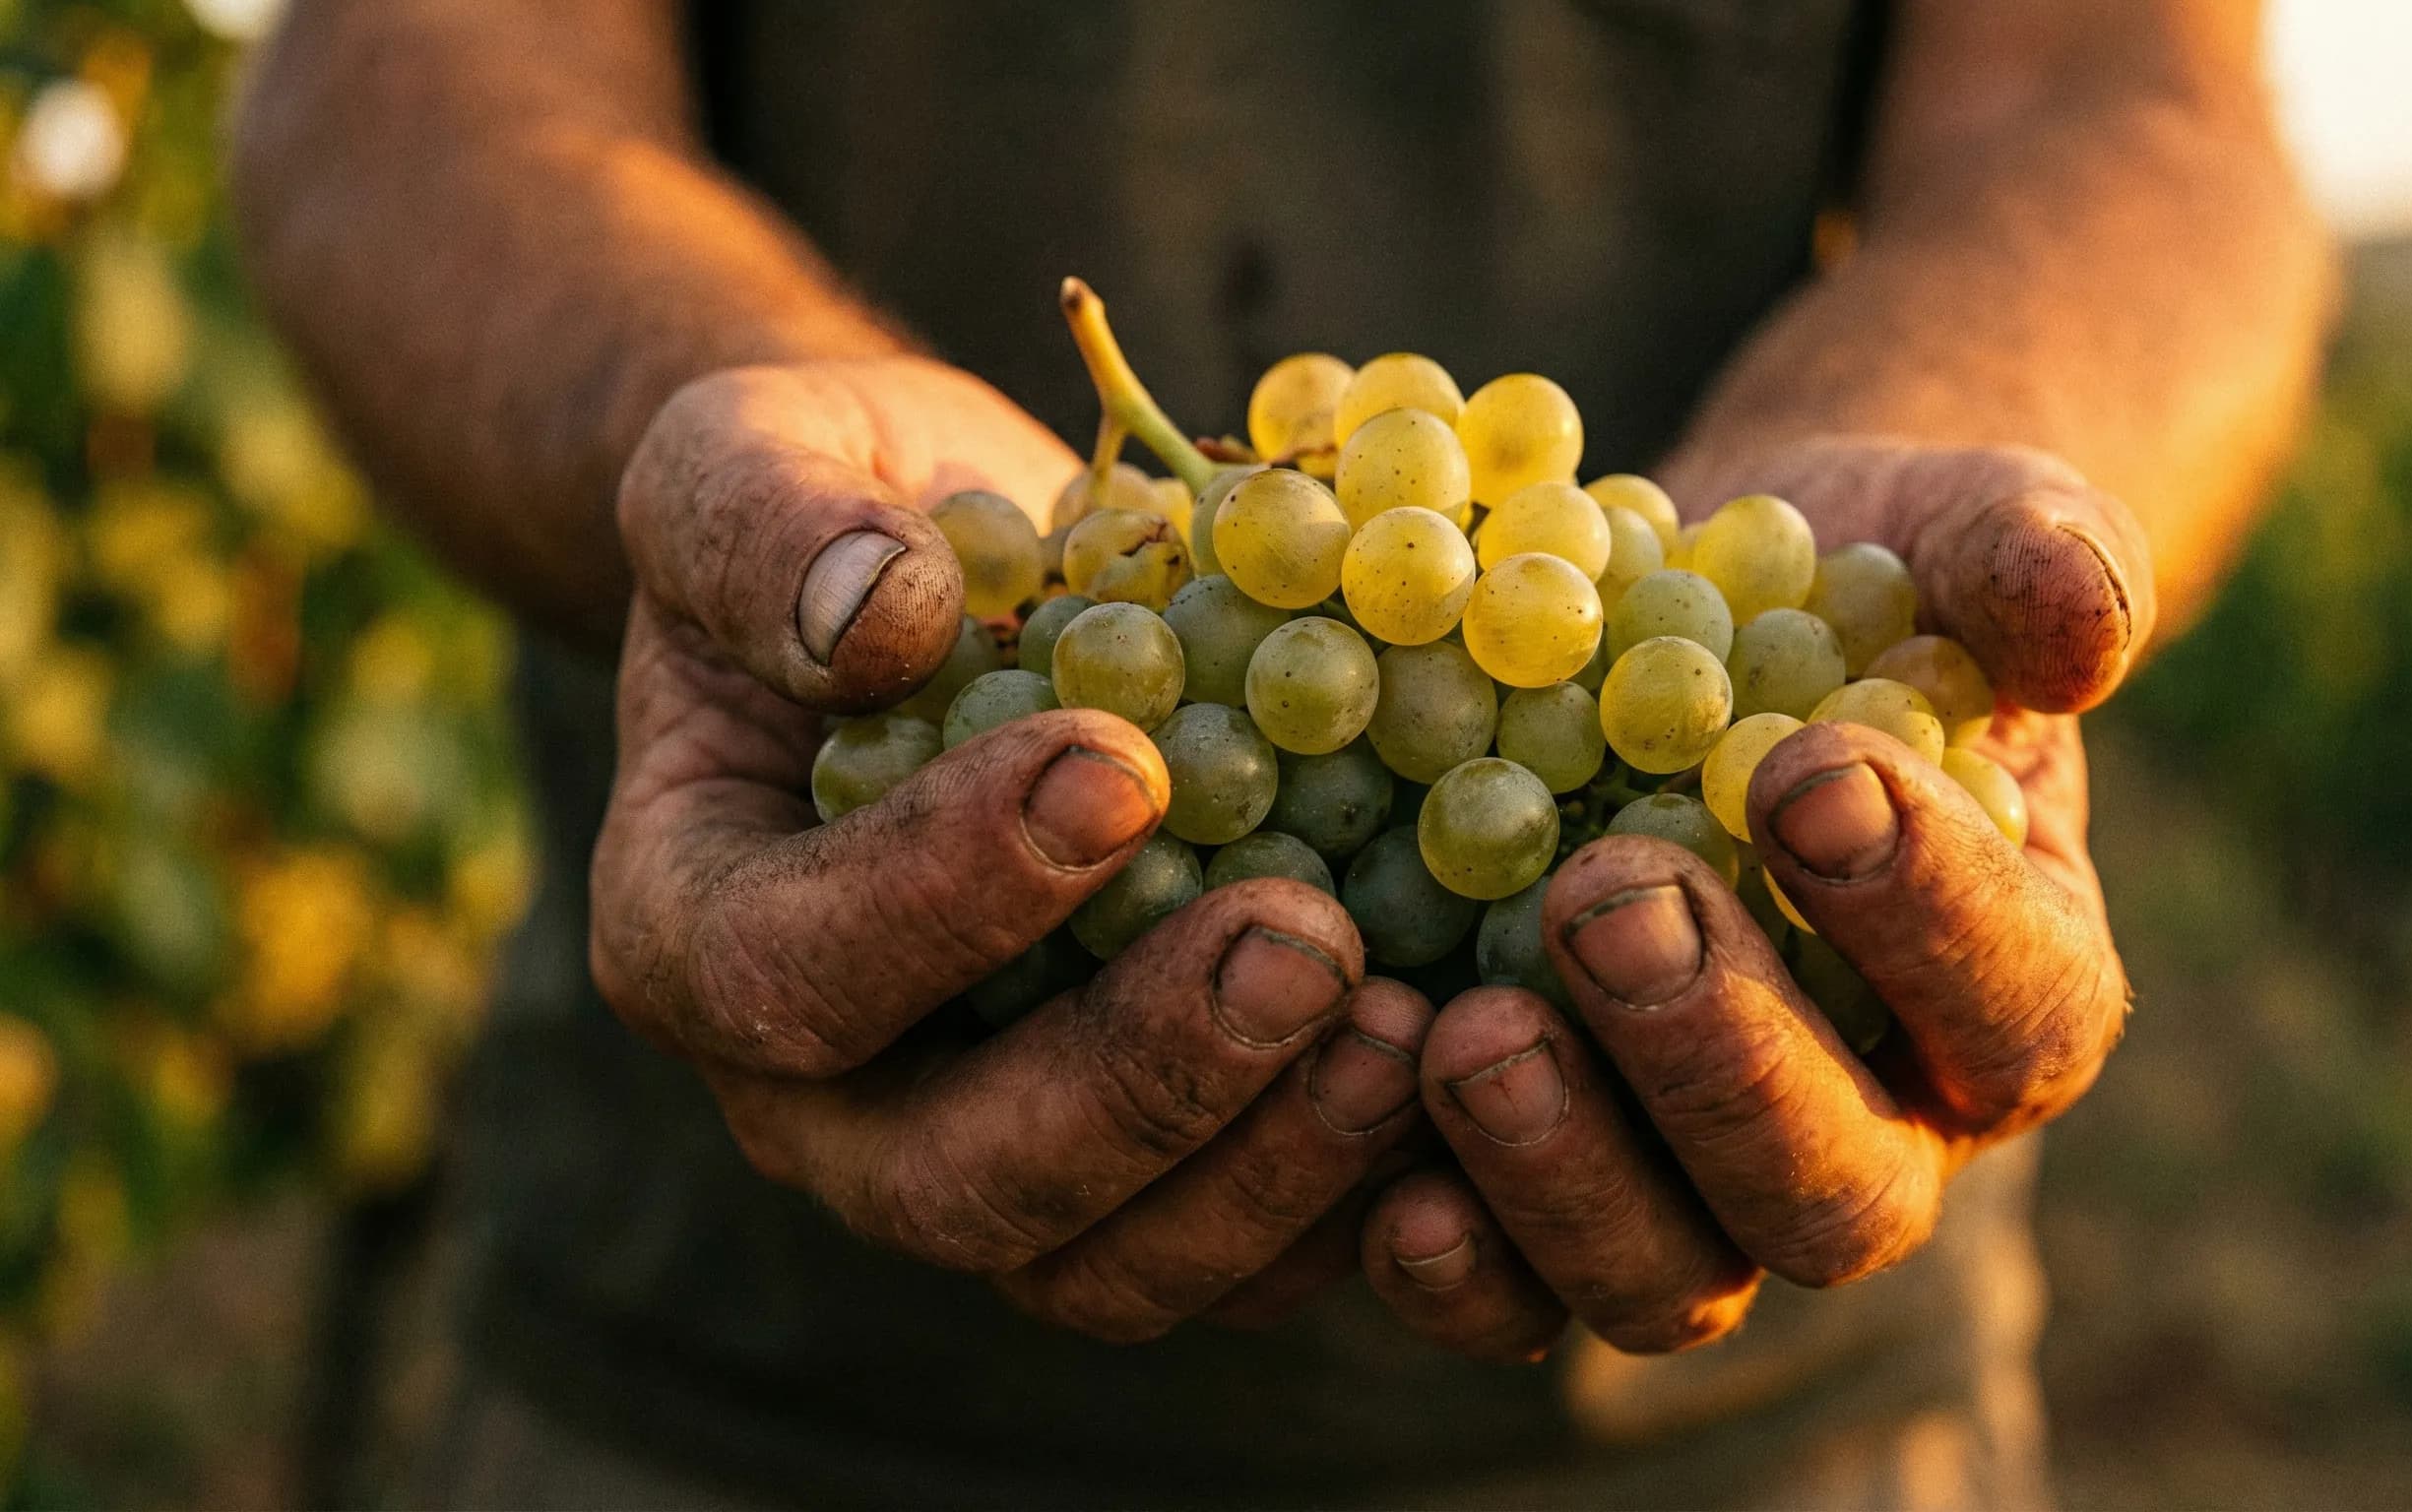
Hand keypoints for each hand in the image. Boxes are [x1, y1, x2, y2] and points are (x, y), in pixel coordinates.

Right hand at [589, 359, 1424, 1340]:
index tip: (1114, 766)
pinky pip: (1241, 1249)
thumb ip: (769, 524)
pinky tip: (1475, 1066)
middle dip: (1140, 1078)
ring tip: (1414, 1022)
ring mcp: (987, 1152)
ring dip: (1268, 1166)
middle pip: (957, 1179)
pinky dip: (1359, 1192)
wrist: (948, 583)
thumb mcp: (753, 453)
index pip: (787, 971)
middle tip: (1304, 942)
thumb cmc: (831, 512)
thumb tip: (874, 617)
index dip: (945, 896)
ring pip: (1107, 1264)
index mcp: (695, 931)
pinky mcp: (1142, 1172)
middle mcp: (829, 1099)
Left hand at [1355, 441, 2147, 1359]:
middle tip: (1604, 901)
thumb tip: (2074, 616)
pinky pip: (1513, 1295)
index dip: (1926, 911)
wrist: (1686, 635)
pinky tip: (1375, 1179)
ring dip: (1565, 1171)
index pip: (2016, 1004)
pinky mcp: (1546, 1206)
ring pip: (1671, 1274)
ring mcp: (1705, 1193)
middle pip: (1832, 1187)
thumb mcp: (1953, 537)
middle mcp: (1878, 1134)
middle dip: (1718, 1056)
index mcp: (2014, 992)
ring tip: (1466, 1027)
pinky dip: (1450, 1260)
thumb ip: (2030, 562)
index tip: (1806, 772)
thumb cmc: (1850, 595)